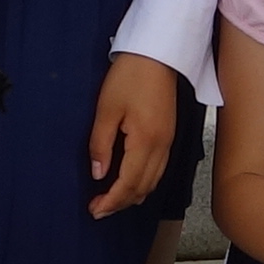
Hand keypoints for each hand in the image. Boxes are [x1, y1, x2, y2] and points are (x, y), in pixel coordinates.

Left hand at [85, 54, 179, 219]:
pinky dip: (143, 182)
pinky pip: (159, 169)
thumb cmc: (129, 76)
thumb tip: (98, 174)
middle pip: (143, 188)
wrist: (157, 54)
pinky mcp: (169, 135)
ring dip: (133, 195)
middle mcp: (161, 147)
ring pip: (153, 181)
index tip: (94, 209)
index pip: (128, 183)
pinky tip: (130, 181)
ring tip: (111, 200)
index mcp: (145, 141)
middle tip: (98, 209)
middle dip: (120, 203)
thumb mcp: (106, 109)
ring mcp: (168, 142)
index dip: (111, 201)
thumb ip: (101, 144)